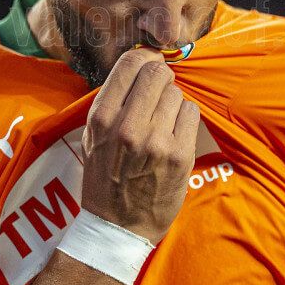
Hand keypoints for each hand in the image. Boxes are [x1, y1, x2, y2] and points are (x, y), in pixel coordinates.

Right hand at [79, 47, 199, 243]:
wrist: (118, 226)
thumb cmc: (104, 178)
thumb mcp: (93, 136)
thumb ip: (112, 100)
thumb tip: (139, 63)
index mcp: (102, 118)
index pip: (130, 63)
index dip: (145, 58)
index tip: (150, 64)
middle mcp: (128, 126)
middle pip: (158, 73)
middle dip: (161, 79)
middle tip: (158, 94)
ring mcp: (156, 141)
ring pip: (176, 93)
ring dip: (172, 103)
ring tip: (162, 124)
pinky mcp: (180, 155)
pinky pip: (191, 113)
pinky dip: (185, 119)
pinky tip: (174, 136)